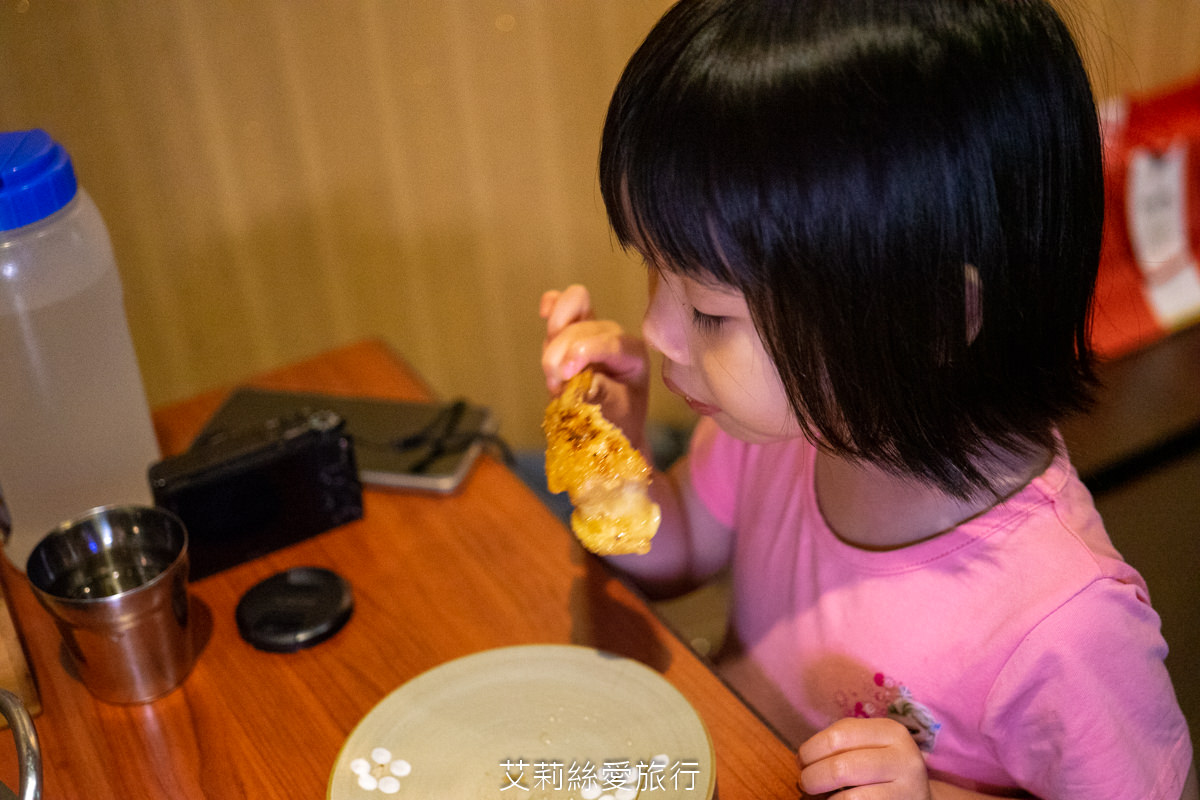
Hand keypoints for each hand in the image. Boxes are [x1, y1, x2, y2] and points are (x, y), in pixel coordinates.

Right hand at [539, 284, 650, 448]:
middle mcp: (615, 336)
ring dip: (554, 334)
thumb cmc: (618, 423)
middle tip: (554, 384)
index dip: (583, 353)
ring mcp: (592, 329)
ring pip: (574, 305)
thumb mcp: (617, 416)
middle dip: (562, 352)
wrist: (609, 429)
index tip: (563, 375)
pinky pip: (562, 303)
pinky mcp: (572, 329)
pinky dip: (552, 305)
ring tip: (551, 369)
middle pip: (585, 326)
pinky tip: (544, 312)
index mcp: (634, 355)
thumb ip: (602, 396)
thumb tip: (582, 383)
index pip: (611, 343)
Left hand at [797, 718, 931, 798]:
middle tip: (805, 783)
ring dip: (824, 798)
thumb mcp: (870, 746)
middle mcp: (903, 758)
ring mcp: (908, 789)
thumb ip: (841, 745)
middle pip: (841, 766)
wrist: (919, 797)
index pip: (839, 735)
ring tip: (818, 796)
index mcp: (890, 731)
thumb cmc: (883, 769)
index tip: (802, 761)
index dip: (811, 749)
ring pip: (849, 797)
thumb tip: (803, 760)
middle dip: (812, 777)